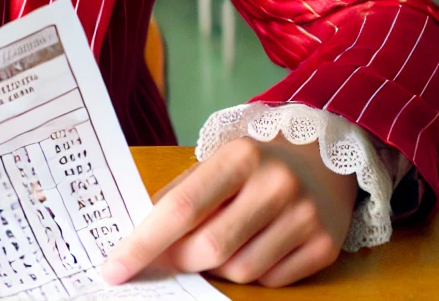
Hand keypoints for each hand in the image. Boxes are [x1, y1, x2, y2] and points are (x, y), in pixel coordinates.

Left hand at [102, 136, 356, 287]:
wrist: (322, 159)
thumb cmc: (253, 166)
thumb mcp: (214, 165)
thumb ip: (178, 198)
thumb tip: (136, 242)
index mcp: (239, 156)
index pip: (180, 208)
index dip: (143, 244)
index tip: (114, 269)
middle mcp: (276, 183)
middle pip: (209, 247)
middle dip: (181, 260)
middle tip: (172, 258)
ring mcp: (305, 216)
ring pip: (239, 272)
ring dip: (219, 268)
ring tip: (226, 241)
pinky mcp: (324, 245)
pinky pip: (270, 282)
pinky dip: (253, 273)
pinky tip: (258, 246)